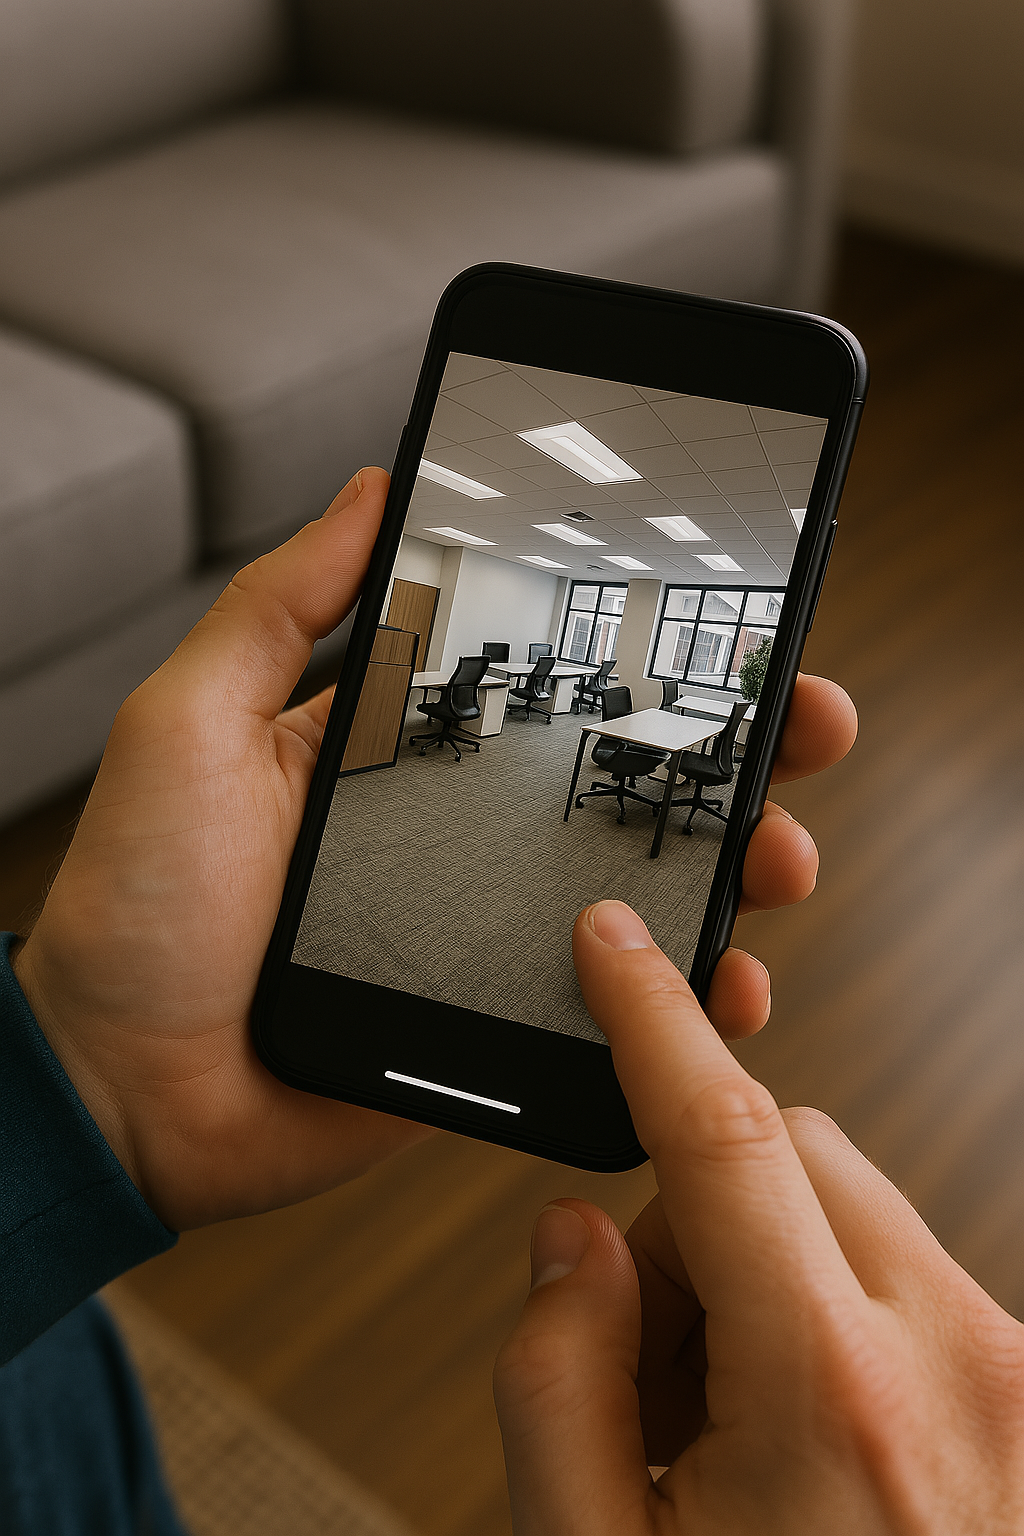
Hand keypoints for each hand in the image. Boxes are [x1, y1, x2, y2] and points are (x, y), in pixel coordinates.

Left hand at [12, 458, 853, 1231]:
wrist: (117, 1086)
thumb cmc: (136, 902)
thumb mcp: (190, 720)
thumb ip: (280, 607)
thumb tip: (371, 488)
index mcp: (403, 755)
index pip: (551, 690)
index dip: (642, 661)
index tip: (733, 626)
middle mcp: (462, 839)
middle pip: (624, 783)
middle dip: (732, 752)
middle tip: (807, 721)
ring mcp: (489, 939)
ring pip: (643, 894)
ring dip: (734, 869)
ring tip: (782, 854)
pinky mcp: (498, 1032)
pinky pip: (614, 1017)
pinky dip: (685, 1007)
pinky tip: (729, 985)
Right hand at [495, 902, 1023, 1533]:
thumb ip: (553, 1374)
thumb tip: (575, 1231)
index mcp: (833, 1395)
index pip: (724, 1133)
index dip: (652, 1017)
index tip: (617, 941)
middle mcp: (958, 1361)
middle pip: (790, 1150)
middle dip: (698, 1212)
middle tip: (660, 1363)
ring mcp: (1019, 1377)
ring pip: (851, 1209)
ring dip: (770, 1270)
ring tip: (738, 1434)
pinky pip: (910, 1275)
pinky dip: (839, 1312)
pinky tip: (813, 1450)